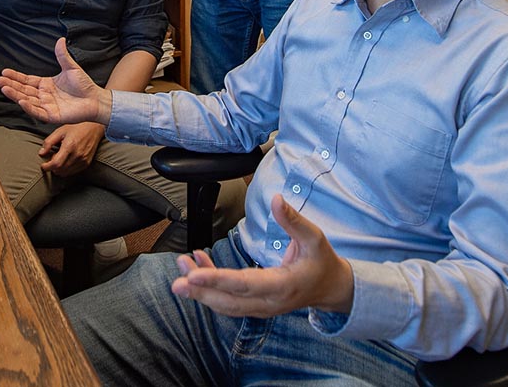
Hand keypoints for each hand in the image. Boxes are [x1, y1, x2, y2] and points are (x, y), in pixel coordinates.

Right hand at [0, 38, 110, 125]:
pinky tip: (20, 100)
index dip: (16, 77)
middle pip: (23, 90)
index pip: (27, 81)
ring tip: (4, 88)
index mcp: (46, 85)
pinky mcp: (52, 116)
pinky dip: (29, 107)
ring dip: (15, 95)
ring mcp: (47, 106)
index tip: (4, 72)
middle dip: (11, 85)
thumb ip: (62, 55)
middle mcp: (44, 96)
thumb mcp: (71, 67)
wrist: (95, 99)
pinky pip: (38, 111)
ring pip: (27, 100)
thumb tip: (60, 39)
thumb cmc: (84, 85)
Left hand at [38, 122, 104, 175]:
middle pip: (60, 170)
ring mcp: (83, 160)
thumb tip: (41, 153)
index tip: (43, 166)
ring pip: (66, 173)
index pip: (56, 164)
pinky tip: (66, 161)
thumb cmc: (76, 128)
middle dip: (52, 167)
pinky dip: (66, 170)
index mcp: (70, 146)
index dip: (47, 167)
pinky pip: (73, 172)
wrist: (94, 129)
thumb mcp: (60, 131)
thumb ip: (49, 142)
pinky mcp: (86, 163)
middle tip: (53, 157)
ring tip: (59, 158)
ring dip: (59, 169)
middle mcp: (77, 155)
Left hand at [170, 195, 353, 316]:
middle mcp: (269, 303)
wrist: (330, 288)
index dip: (218, 280)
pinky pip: (228, 300)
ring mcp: (261, 308)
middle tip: (177, 279)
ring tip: (182, 268)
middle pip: (229, 301)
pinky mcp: (255, 306)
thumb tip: (276, 199)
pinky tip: (197, 265)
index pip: (245, 284)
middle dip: (201, 291)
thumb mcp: (314, 237)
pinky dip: (210, 287)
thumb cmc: (321, 261)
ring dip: (201, 290)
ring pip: (225, 304)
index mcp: (283, 286)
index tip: (194, 275)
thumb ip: (293, 220)